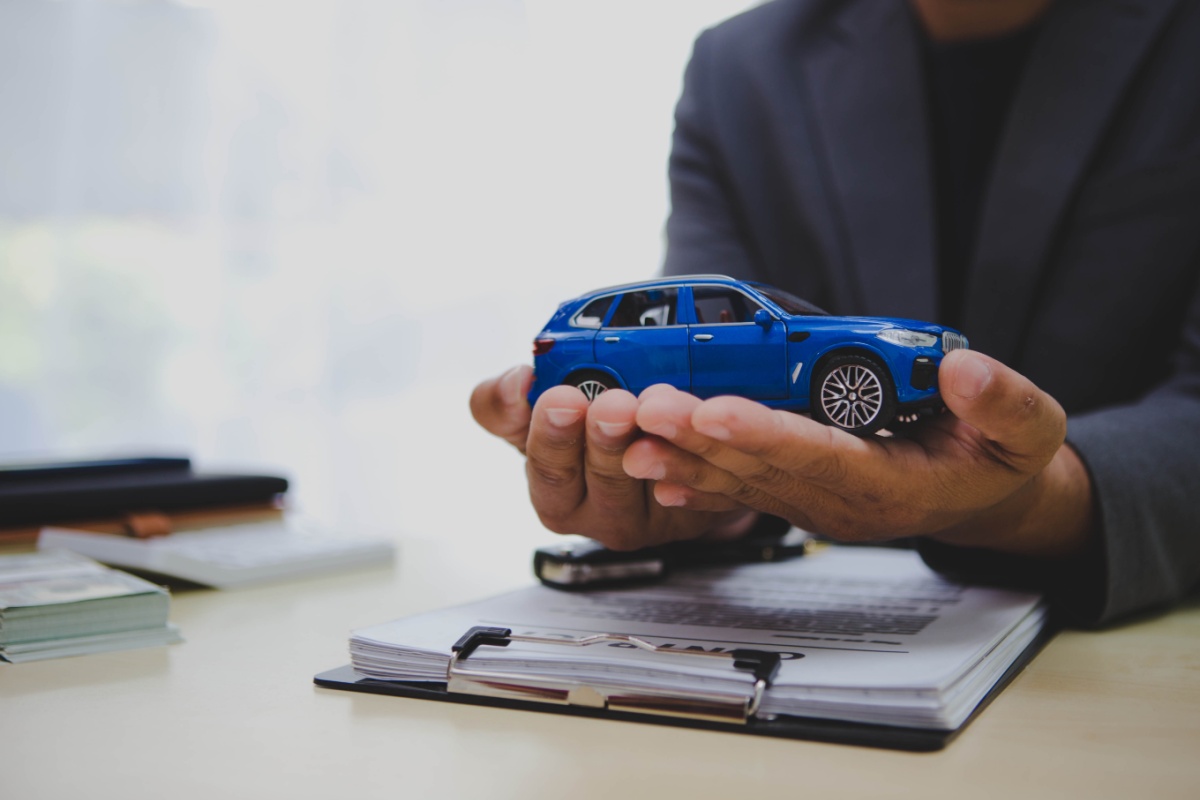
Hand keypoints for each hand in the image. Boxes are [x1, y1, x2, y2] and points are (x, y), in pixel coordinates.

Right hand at [469, 366, 754, 548]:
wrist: (652, 455)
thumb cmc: (585, 437)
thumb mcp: (536, 418)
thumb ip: (505, 402)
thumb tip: (514, 384)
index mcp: (556, 494)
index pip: (546, 471)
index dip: (551, 436)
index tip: (561, 398)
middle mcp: (601, 515)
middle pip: (602, 481)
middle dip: (605, 439)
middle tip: (613, 405)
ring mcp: (651, 518)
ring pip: (652, 481)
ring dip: (653, 443)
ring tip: (653, 408)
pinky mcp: (695, 513)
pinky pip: (697, 482)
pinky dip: (695, 450)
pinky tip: (694, 424)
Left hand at [623, 350, 1094, 558]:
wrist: (978, 497)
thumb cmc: (997, 460)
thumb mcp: (1027, 431)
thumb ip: (1002, 403)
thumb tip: (962, 370)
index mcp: (892, 484)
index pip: (820, 457)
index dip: (765, 432)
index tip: (715, 408)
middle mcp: (840, 501)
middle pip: (760, 467)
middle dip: (698, 436)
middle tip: (645, 405)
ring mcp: (812, 502)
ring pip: (738, 480)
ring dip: (680, 455)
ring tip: (628, 434)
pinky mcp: (795, 493)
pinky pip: (737, 490)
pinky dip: (693, 478)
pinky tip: (650, 470)